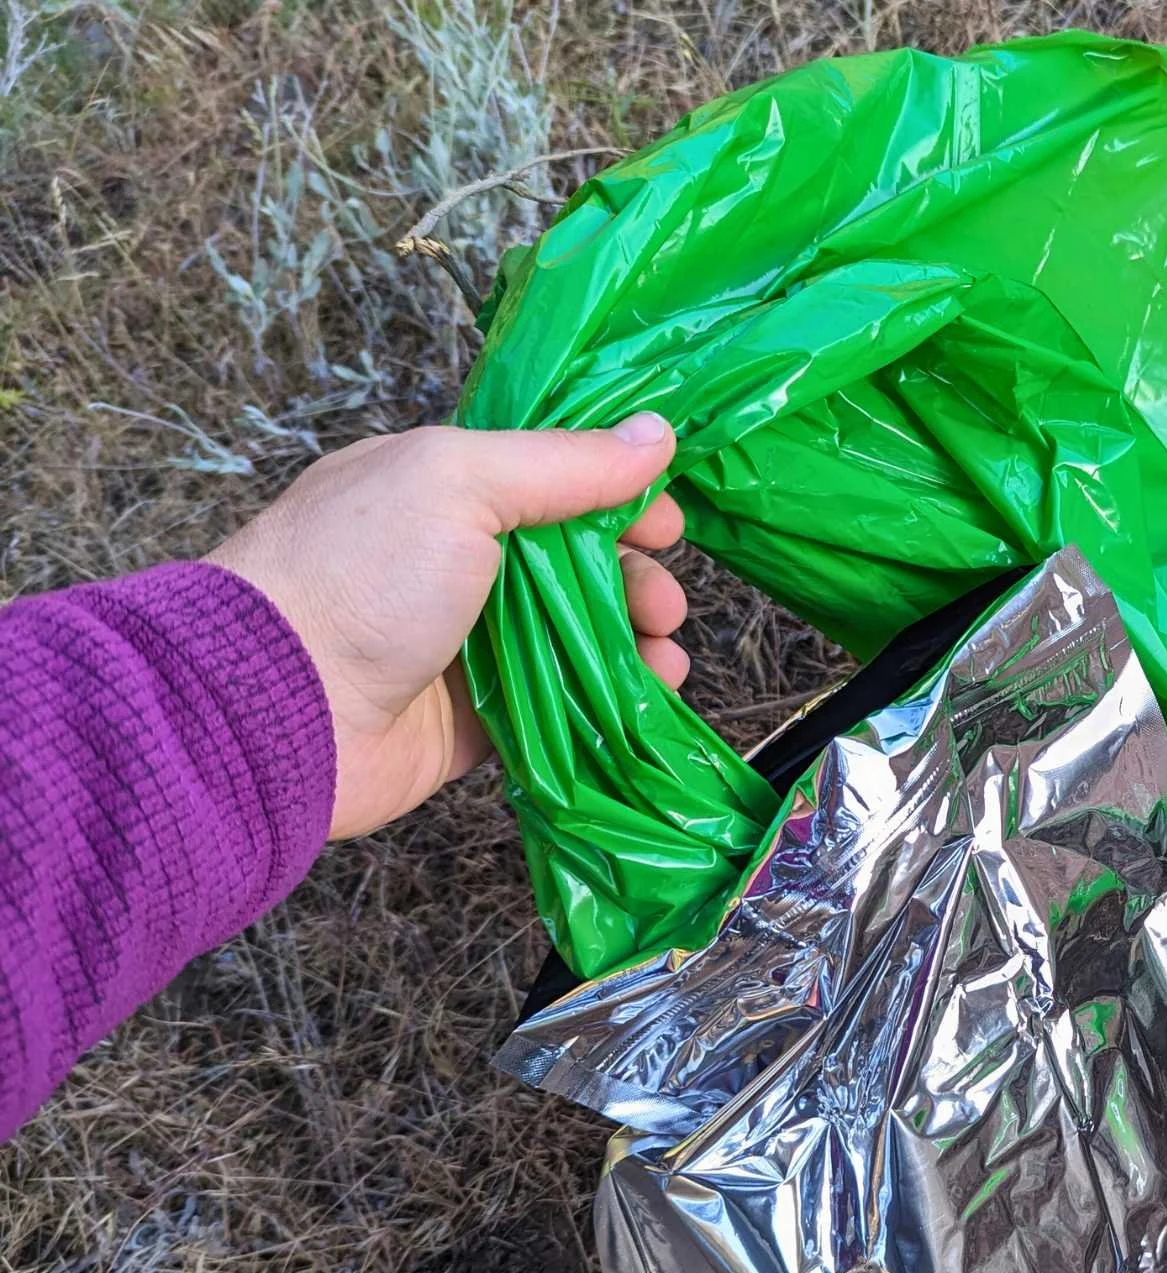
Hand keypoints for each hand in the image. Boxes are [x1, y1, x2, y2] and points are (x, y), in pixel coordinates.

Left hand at [206, 415, 690, 840]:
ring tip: (664, 650)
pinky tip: (652, 689)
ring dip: (634, 635)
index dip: (617, 494)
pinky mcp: (475, 718)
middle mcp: (454, 562)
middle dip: (635, 575)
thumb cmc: (357, 576)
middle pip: (575, 560)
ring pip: (576, 634)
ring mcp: (465, 643)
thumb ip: (563, 463)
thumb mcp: (458, 485)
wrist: (274, 708)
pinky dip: (612, 696)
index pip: (551, 479)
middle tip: (664, 601)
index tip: (668, 522)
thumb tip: (656, 435)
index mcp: (440, 490)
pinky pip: (561, 703)